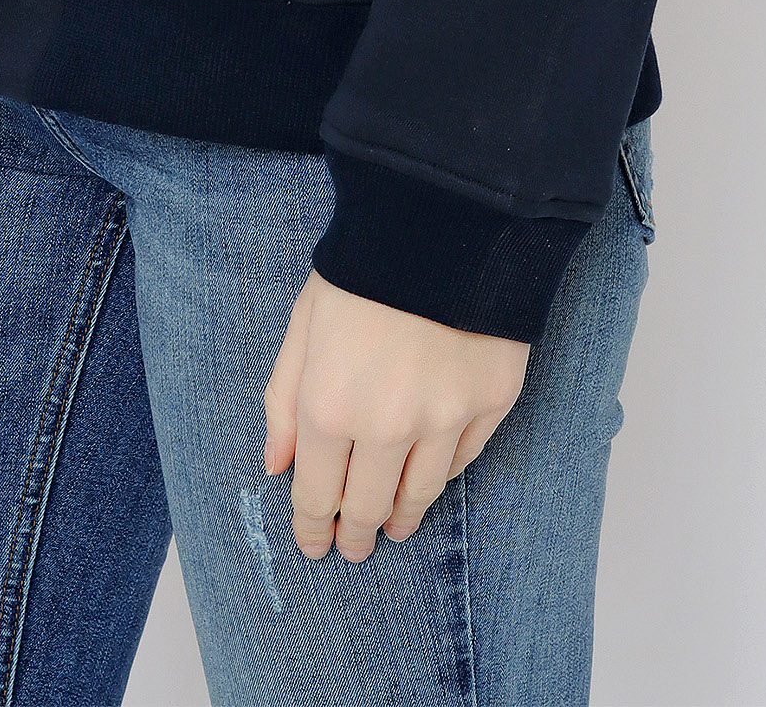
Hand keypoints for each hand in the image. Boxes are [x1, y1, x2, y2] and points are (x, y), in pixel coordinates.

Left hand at [262, 268, 527, 560]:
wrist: (444, 218)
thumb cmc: (362, 266)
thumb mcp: (304, 323)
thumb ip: (284, 398)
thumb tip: (275, 464)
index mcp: (329, 405)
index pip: (315, 494)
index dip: (311, 526)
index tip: (313, 543)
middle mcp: (386, 426)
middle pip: (366, 507)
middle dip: (354, 534)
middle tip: (352, 547)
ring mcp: (444, 418)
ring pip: (419, 495)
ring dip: (401, 517)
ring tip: (392, 527)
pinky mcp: (490, 403)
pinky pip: (462, 461)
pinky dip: (442, 474)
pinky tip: (429, 478)